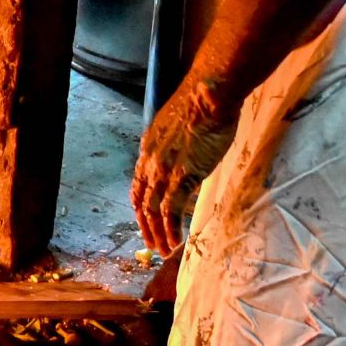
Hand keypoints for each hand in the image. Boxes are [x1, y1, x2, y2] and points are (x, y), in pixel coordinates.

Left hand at [131, 77, 237, 257]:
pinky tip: (176, 241)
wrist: (208, 94)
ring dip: (158, 234)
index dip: (140, 206)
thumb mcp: (179, 126)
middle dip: (145, 227)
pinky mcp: (182, 176)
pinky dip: (171, 229)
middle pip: (141, 202)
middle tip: (152, 246)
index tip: (145, 221)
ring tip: (165, 251)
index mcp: (147, 148)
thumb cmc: (202, 103)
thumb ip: (176, 145)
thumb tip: (186, 155)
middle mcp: (150, 161)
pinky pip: (171, 211)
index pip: (137, 184)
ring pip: (153, 211)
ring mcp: (164, 170)